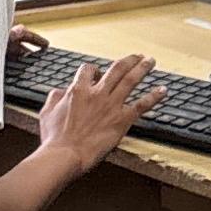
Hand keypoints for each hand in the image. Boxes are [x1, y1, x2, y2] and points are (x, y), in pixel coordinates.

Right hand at [38, 53, 153, 171]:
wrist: (66, 154)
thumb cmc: (55, 137)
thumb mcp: (47, 112)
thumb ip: (54, 97)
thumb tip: (60, 91)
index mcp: (78, 90)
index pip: (88, 70)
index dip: (94, 69)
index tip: (98, 72)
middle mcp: (97, 93)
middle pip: (116, 69)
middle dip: (128, 60)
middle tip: (136, 56)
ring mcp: (111, 105)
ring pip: (131, 80)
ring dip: (142, 68)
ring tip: (150, 61)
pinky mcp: (122, 119)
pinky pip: (142, 104)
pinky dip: (154, 96)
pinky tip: (162, 90)